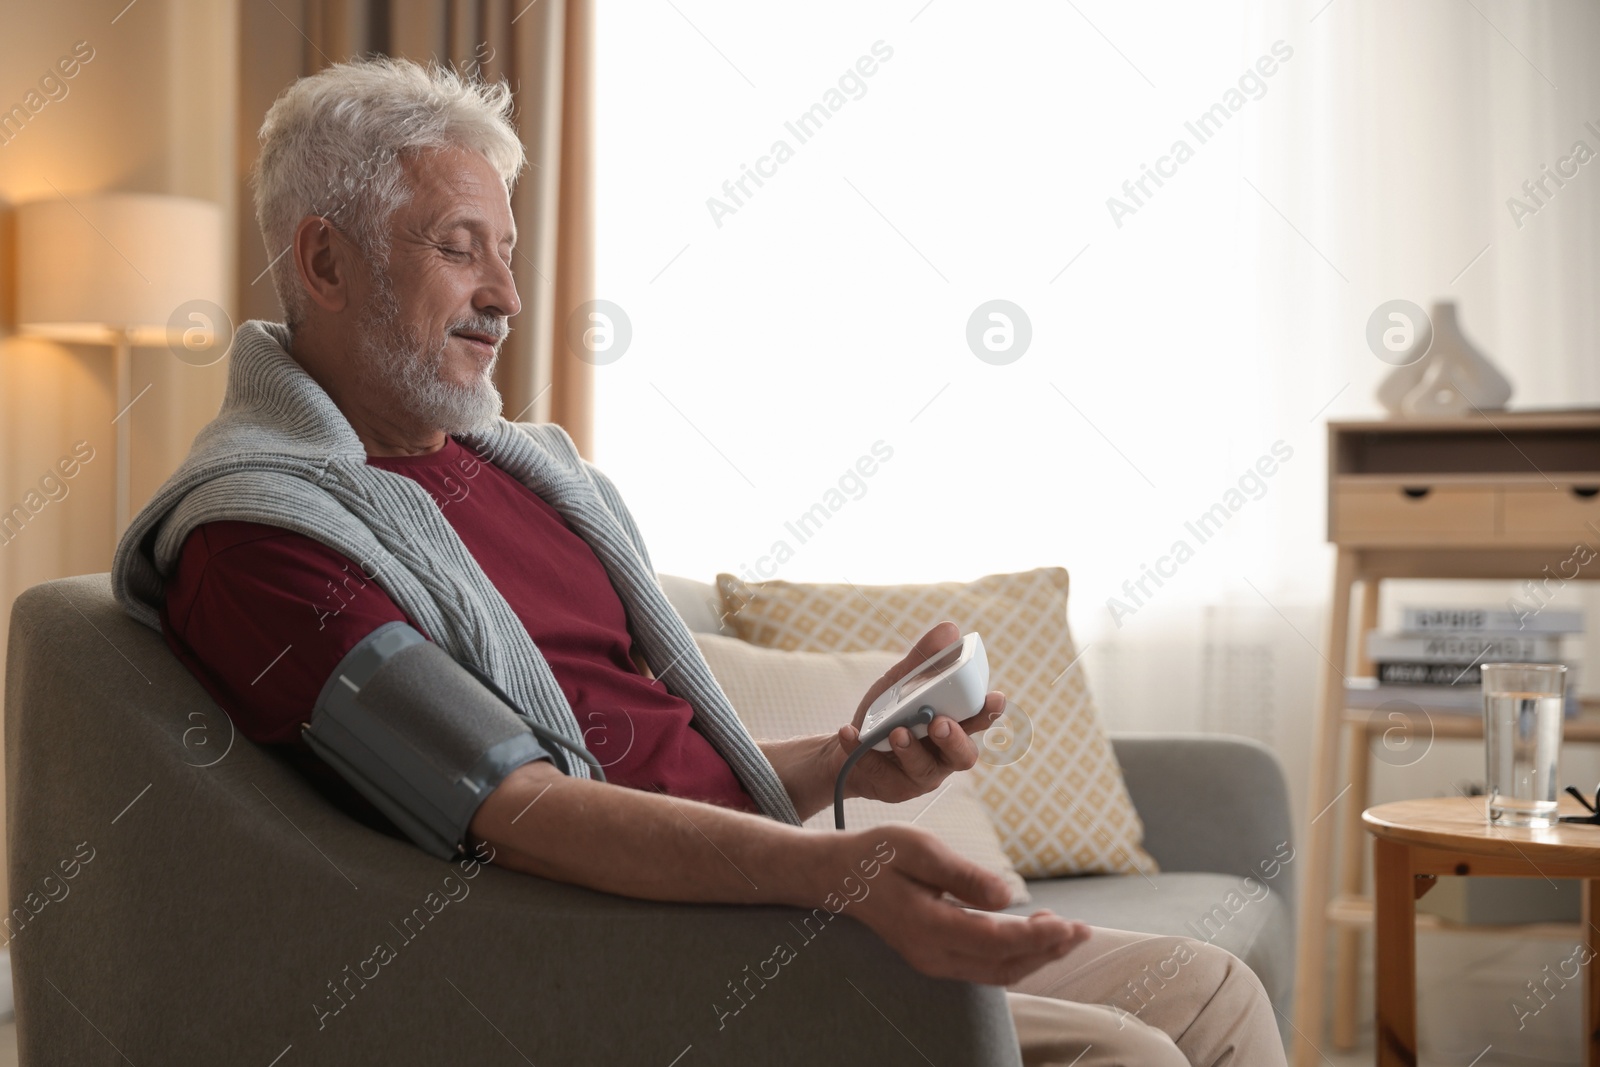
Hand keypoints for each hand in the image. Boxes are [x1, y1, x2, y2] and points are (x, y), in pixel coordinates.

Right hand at [829, 823, 1088, 984]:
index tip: (1071, 925)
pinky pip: (984, 967)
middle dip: (1048, 951)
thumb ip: (963, 874)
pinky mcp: (935, 957)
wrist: (839, 875)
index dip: (1038, 938)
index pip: (996, 941)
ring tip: (1067, 931)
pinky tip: (1033, 932)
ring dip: (1035, 956)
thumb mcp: (919, 848)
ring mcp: (933, 961)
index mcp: (929, 926)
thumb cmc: (878, 854)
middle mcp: (933, 954)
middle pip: (1003, 966)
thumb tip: (1009, 896)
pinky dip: (1015, 954)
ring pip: (996, 972)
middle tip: (1083, 931)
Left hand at [837, 620, 1005, 804]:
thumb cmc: (888, 714)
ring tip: (895, 731)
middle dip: (953, 739)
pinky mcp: (893, 787)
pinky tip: (850, 731)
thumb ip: (925, 660)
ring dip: (910, 749)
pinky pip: (879, 771)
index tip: (995, 699)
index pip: (979, 720)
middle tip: (939, 722)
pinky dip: (861, 749)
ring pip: (925, 769)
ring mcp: (920, 774)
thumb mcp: (902, 682)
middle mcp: (944, 755)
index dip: (989, 712)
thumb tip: (950, 630)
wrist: (848, 747)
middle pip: (963, 755)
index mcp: (955, 726)